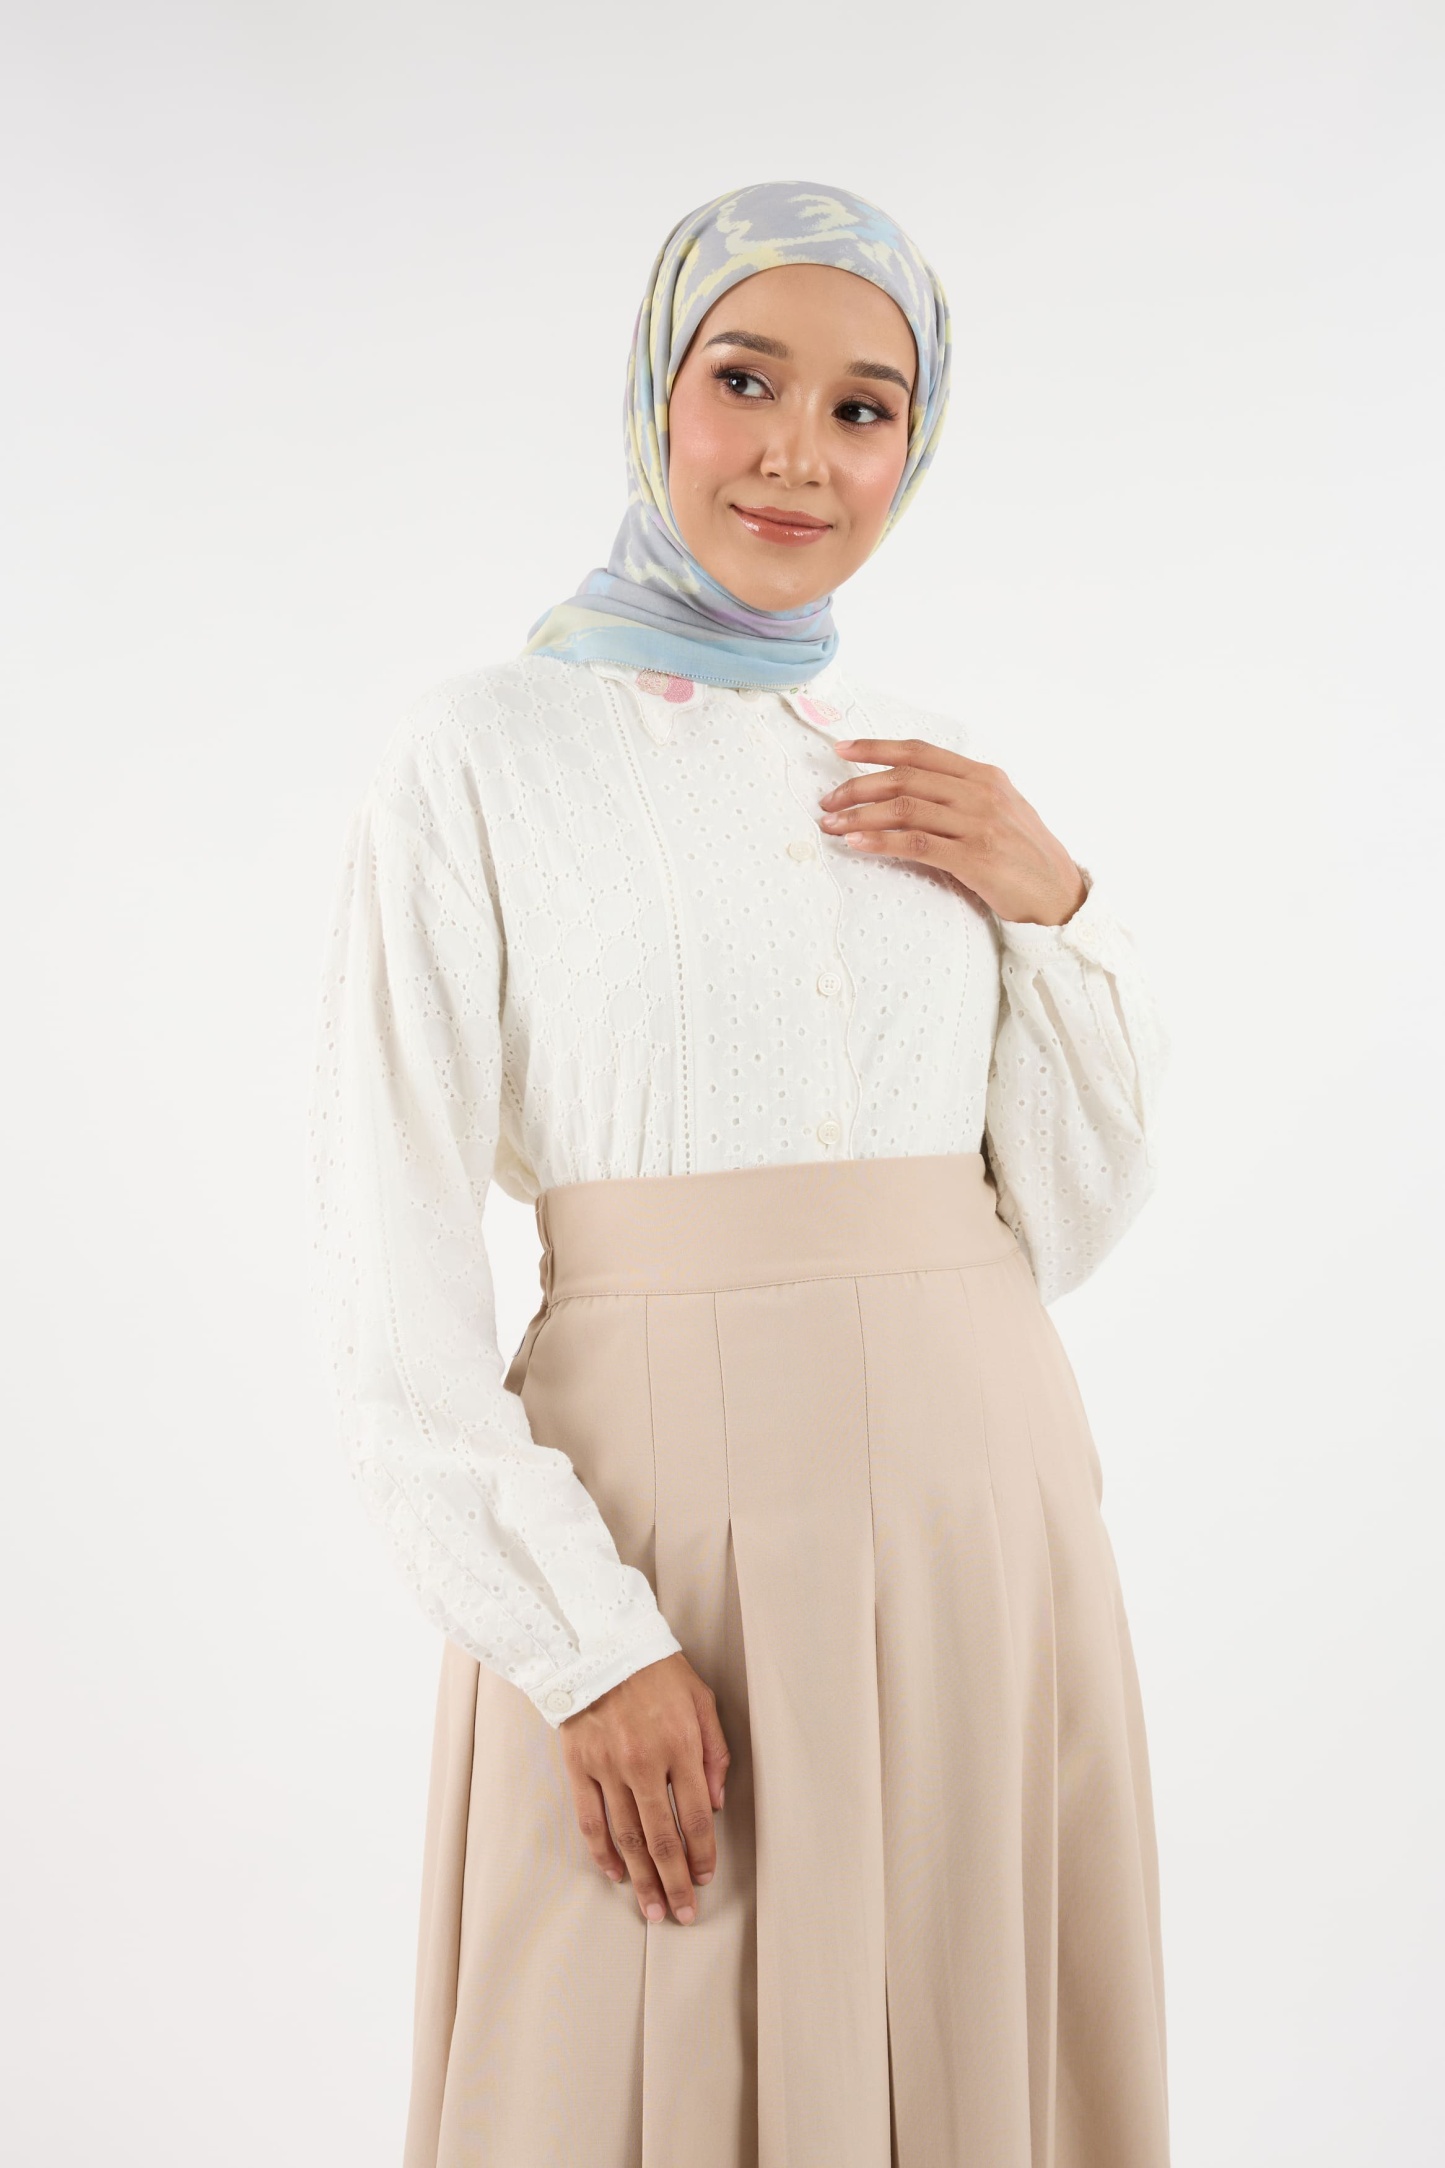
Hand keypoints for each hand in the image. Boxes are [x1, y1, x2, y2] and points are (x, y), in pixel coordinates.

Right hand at [557, 1652, 729, 1925]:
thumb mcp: (701, 1700)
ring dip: (641, 1878)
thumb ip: (715, 1753)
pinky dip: (603, 1852)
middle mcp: (644, 1762)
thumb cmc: (657, 1670)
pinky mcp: (579, 1766)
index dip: (702, 1854)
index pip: (696, 1816)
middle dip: (674, 1881)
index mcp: (680, 1745)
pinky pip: (591, 1820)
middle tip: (682, 1914)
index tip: (704, 1878)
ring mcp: (608, 1767)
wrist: (599, 1643)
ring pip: (627, 1837)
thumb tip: (716, 1804)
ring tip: (652, 1909)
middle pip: (662, 1837)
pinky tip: (615, 1873)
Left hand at [818, 736, 1087, 926]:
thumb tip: (910, 789)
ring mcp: (979, 824)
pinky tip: (856, 843)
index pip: (920, 752)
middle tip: (827, 800)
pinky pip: (915, 844)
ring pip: (905, 808)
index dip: (877, 748)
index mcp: (984, 776)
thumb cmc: (1025, 857)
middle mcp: (981, 793)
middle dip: (858, 786)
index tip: (841, 749)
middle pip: (905, 778)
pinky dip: (880, 841)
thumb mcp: (1000, 810)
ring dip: (860, 815)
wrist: (1059, 896)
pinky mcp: (974, 858)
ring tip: (832, 824)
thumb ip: (961, 795)